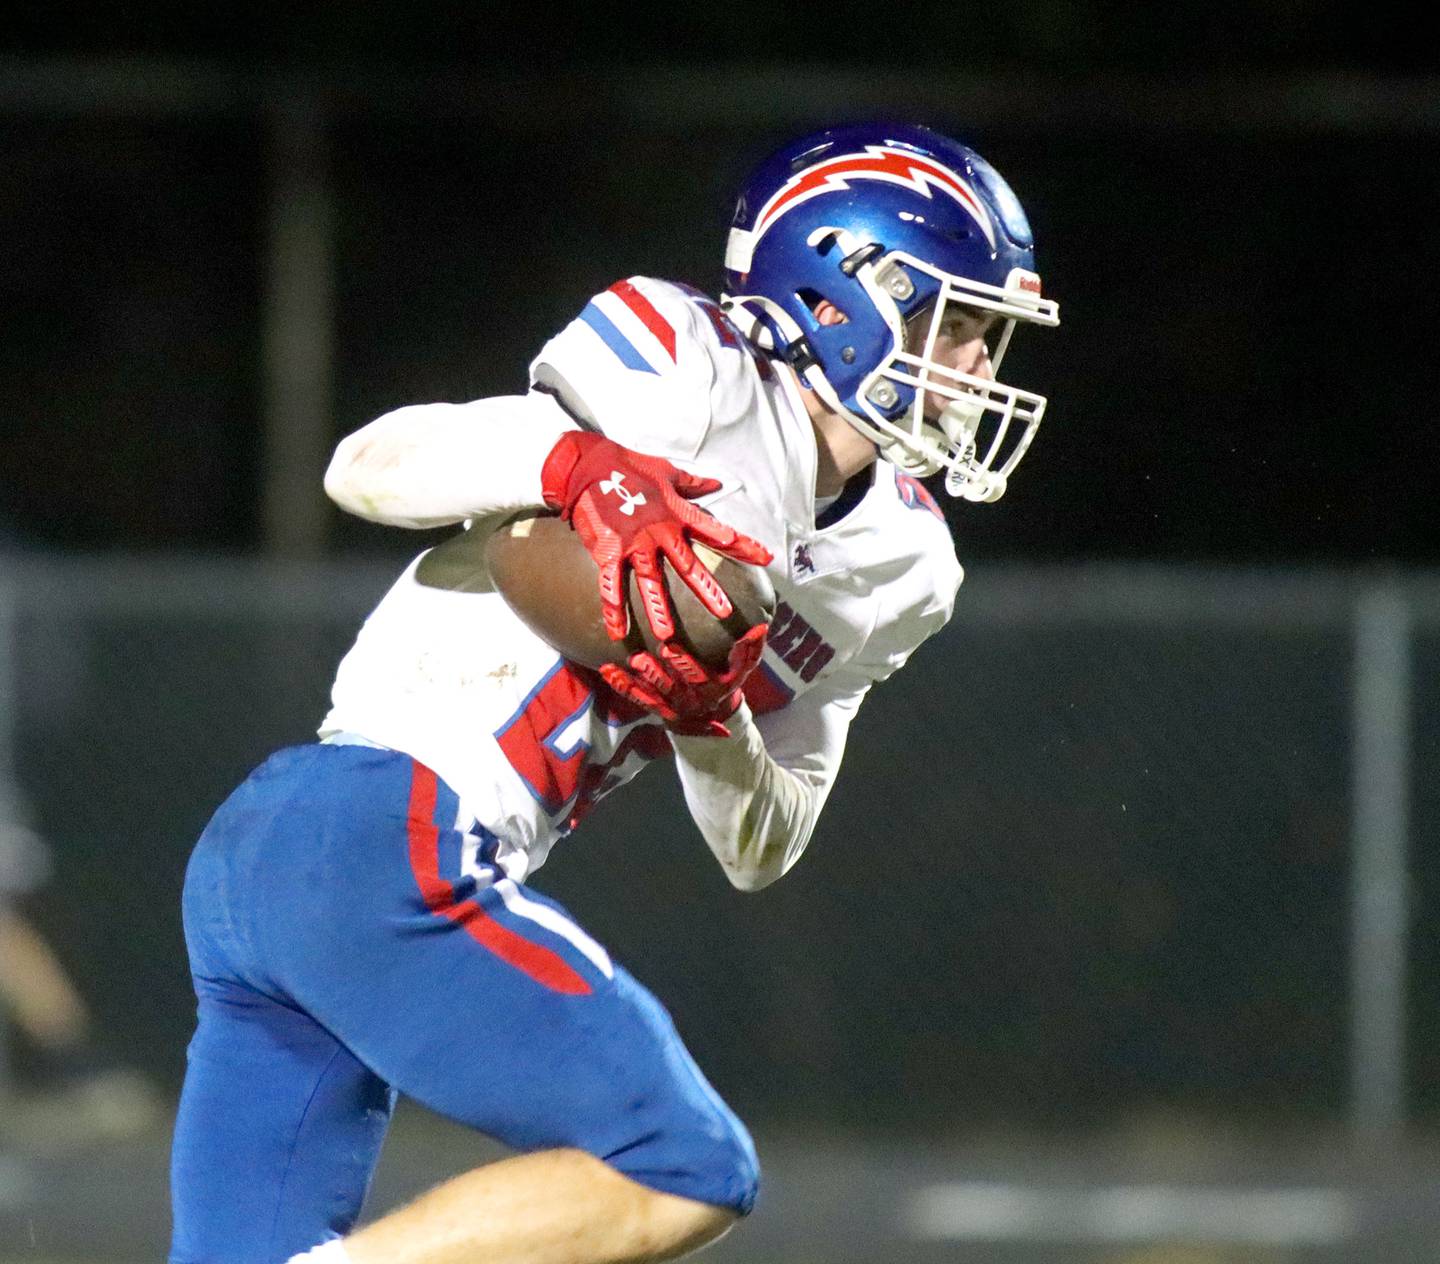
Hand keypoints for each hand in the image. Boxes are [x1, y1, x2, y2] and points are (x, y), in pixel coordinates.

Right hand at [540, 431, 771, 641]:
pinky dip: (613, 610)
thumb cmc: (628, 465)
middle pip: (688, 565)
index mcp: (677, 513)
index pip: (716, 531)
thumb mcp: (667, 472)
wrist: (587, 464)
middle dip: (707, 589)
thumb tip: (717, 483)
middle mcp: (659, 532)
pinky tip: (618, 634)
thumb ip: (693, 484)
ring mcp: (633, 544)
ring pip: (650, 581)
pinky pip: (611, 585)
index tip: (766, 558)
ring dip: (658, 609)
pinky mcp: (608, 551)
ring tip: (667, 637)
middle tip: (726, 612)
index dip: (742, 545)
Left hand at [599, 624, 767, 737]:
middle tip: (643, 655)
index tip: (671, 648)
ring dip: (641, 679)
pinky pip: (637, 697)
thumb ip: (750, 650)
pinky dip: (622, 684)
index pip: (700, 679)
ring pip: (654, 693)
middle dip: (659, 671)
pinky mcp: (655, 706)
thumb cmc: (726, 680)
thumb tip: (760, 627)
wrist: (711, 715)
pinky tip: (607, 670)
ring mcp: (671, 705)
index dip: (686, 665)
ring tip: (631, 660)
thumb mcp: (741, 669)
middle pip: (673, 687)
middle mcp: (691, 701)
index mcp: (713, 690)